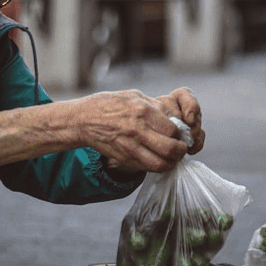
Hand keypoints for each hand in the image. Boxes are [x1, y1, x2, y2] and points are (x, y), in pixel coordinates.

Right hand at [78, 88, 201, 173]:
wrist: (84, 119)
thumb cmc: (110, 104)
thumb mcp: (134, 97)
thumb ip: (155, 107)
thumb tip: (173, 117)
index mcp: (142, 112)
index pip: (173, 129)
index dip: (180, 133)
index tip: (179, 133)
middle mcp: (138, 131)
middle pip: (170, 149)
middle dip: (180, 150)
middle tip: (181, 148)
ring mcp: (131, 147)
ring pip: (161, 164)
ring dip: (171, 162)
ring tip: (172, 157)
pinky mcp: (125, 158)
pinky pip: (148, 168)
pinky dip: (158, 166)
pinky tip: (159, 159)